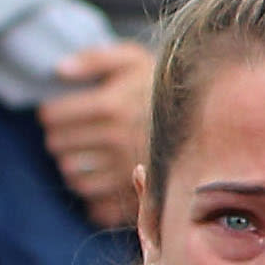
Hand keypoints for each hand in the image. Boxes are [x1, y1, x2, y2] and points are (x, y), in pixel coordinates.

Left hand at [41, 36, 158, 222]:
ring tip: (85, 154)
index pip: (53, 116)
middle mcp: (116, 140)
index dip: (51, 113)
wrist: (213, 119)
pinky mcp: (137, 197)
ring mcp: (126, 171)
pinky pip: (94, 205)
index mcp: (110, 105)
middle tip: (71, 132)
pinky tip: (102, 177)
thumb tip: (59, 70)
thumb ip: (95, 59)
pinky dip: (93, 194)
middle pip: (58, 146)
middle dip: (60, 137)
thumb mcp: (134, 60)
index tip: (58, 112)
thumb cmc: (163, 88)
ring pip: (73, 176)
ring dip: (74, 165)